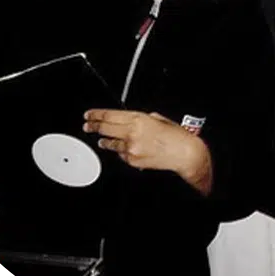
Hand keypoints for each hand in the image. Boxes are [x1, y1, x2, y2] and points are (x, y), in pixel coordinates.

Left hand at [84, 110, 210, 183]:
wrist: (186, 154)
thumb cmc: (177, 136)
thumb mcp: (160, 119)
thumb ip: (144, 118)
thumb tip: (132, 120)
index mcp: (139, 119)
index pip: (109, 115)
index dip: (96, 114)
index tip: (89, 115)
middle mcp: (132, 133)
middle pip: (105, 128)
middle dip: (94, 126)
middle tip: (88, 126)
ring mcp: (131, 148)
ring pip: (110, 143)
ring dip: (104, 141)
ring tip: (101, 140)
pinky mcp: (132, 161)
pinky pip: (121, 155)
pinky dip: (121, 151)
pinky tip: (123, 149)